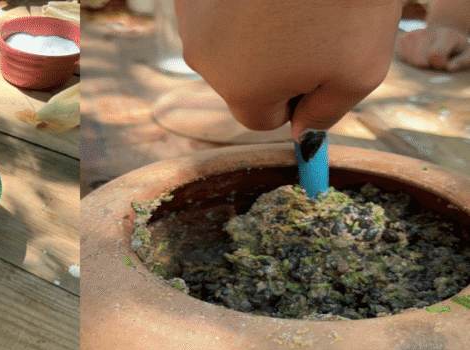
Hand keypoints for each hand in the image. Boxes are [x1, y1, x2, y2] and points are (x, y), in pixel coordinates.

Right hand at [173, 0, 401, 139]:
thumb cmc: (351, 3)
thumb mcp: (360, 72)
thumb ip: (327, 114)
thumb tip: (302, 135)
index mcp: (242, 91)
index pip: (261, 119)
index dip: (293, 99)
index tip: (318, 67)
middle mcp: (203, 60)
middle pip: (238, 82)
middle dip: (270, 66)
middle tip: (311, 27)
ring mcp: (192, 20)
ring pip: (223, 47)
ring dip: (251, 36)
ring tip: (289, 4)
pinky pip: (213, 14)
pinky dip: (235, 8)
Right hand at [396, 26, 469, 70]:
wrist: (443, 35)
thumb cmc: (456, 49)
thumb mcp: (467, 54)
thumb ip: (464, 61)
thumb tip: (450, 67)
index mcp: (446, 34)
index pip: (435, 54)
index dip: (440, 64)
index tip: (445, 63)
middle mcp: (428, 31)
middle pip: (419, 60)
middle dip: (427, 66)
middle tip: (435, 61)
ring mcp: (413, 34)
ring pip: (409, 60)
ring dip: (418, 65)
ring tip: (427, 58)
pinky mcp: (403, 39)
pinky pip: (402, 57)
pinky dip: (409, 61)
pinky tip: (417, 56)